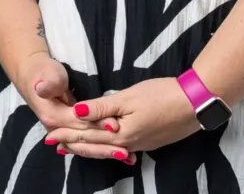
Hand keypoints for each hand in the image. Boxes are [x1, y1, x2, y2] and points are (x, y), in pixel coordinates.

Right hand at [14, 52, 133, 161]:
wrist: (33, 75)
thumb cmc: (43, 73)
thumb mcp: (48, 77)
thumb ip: (49, 85)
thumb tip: (42, 88)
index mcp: (53, 118)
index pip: (79, 124)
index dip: (97, 124)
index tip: (116, 126)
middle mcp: (58, 129)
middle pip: (85, 140)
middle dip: (105, 146)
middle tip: (127, 151)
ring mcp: (64, 131)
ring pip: (87, 144)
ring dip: (105, 150)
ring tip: (127, 156)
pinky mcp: (71, 127)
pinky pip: (87, 139)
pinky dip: (101, 145)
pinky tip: (117, 151)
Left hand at [52, 78, 200, 155]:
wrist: (195, 105)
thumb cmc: (161, 95)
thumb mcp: (129, 96)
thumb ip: (102, 106)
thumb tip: (76, 113)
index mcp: (119, 134)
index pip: (86, 134)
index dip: (66, 132)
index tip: (48, 132)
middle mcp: (126, 145)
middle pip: (94, 145)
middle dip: (72, 143)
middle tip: (53, 144)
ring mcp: (138, 145)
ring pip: (105, 149)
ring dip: (87, 147)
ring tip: (72, 147)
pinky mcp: (148, 142)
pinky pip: (119, 149)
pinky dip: (104, 147)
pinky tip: (105, 147)